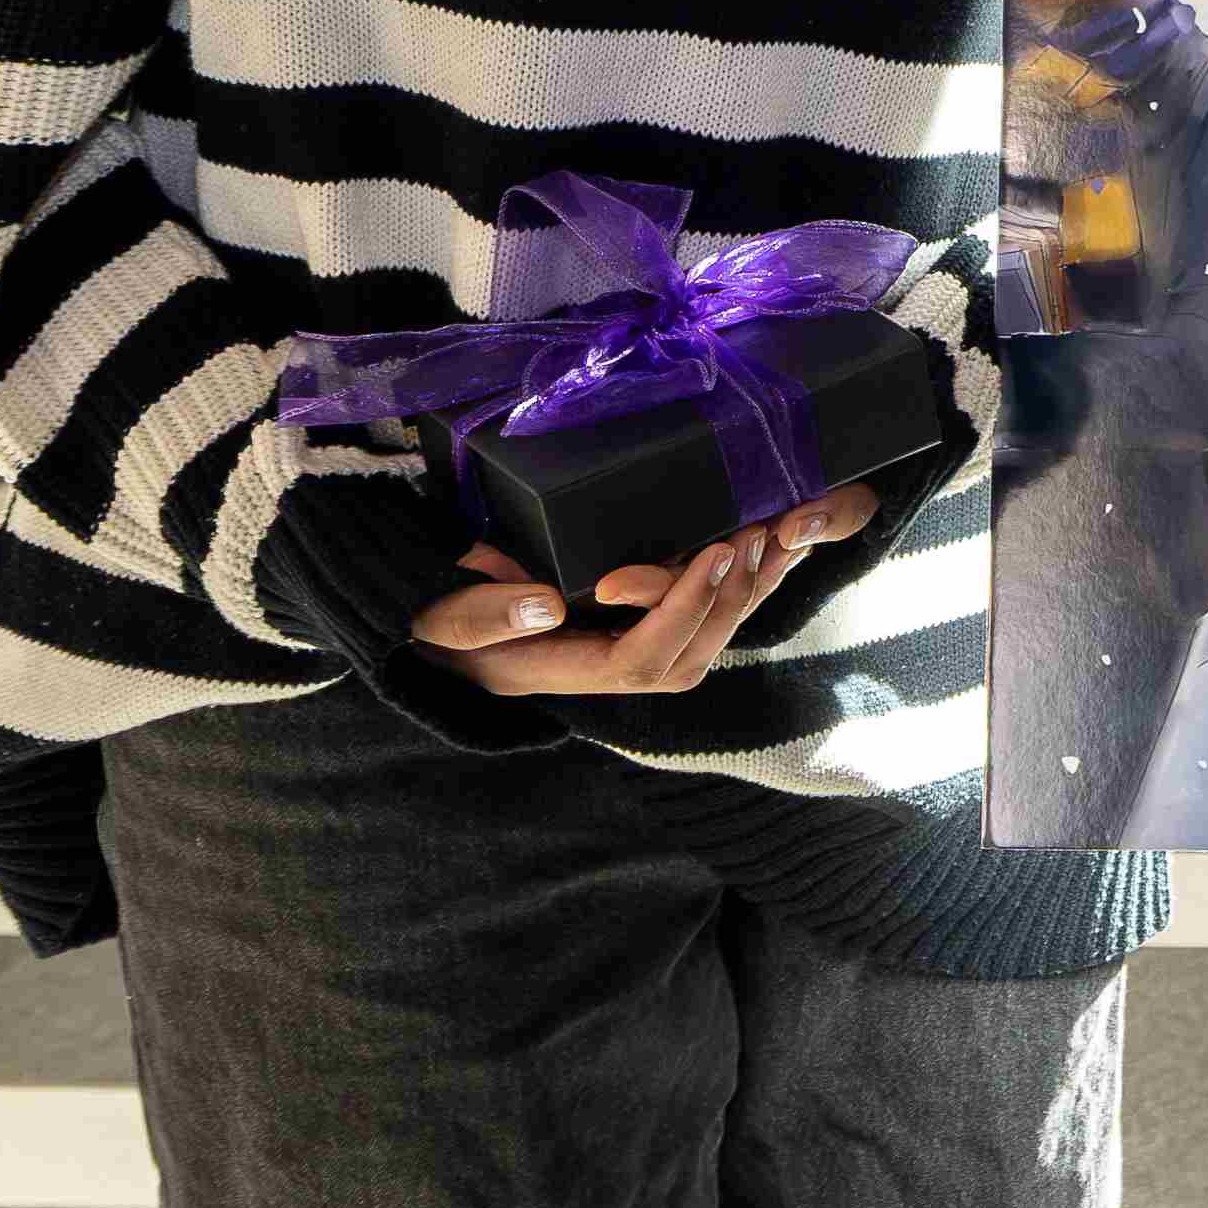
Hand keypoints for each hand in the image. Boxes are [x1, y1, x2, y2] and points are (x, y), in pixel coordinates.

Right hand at [404, 483, 878, 698]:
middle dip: (726, 601)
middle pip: (686, 659)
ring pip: (704, 643)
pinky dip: (741, 586)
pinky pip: (702, 619)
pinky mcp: (636, 628)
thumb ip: (481, 614)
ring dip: (745, 594)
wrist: (435, 632)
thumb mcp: (439, 617)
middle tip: (754, 536)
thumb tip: (544, 607)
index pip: (641, 660)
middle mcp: (600, 673)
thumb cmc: (433, 620)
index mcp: (560, 672)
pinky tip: (772, 545)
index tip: (712, 554)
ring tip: (773, 534)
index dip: (681, 612)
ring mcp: (621, 654)